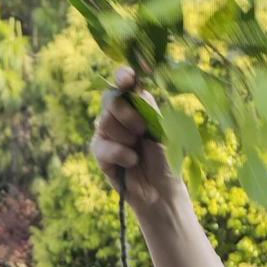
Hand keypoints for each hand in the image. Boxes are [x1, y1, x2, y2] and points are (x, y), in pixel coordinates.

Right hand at [91, 66, 181, 214]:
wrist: (162, 190)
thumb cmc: (166, 159)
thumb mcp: (162, 129)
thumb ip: (148, 108)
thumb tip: (135, 89)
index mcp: (136, 105)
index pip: (123, 83)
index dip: (123, 76)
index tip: (128, 78)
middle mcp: (119, 116)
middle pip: (109, 99)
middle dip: (126, 113)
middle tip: (142, 130)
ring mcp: (107, 134)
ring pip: (104, 122)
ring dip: (125, 137)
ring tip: (139, 150)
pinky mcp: (100, 155)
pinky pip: (101, 146)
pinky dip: (119, 153)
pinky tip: (132, 161)